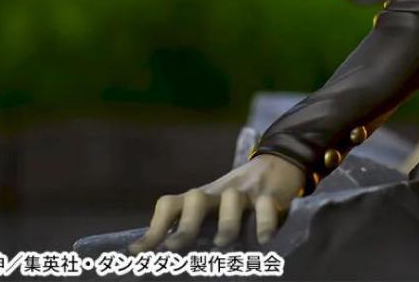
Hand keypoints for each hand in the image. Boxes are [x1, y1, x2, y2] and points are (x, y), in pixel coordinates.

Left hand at [128, 153, 305, 252]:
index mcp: (202, 198)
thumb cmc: (241, 198)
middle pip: (196, 200)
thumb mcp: (216, 208)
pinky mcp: (272, 194)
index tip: (137, 253)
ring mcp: (245, 192)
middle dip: (185, 226)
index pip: (171, 205)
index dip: (154, 228)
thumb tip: (161, 258)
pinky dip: (265, 223)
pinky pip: (267, 206)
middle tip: (174, 248)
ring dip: (226, 224)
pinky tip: (264, 240)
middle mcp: (219, 193)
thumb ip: (197, 228)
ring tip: (221, 244)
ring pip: (231, 200)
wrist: (281, 161)